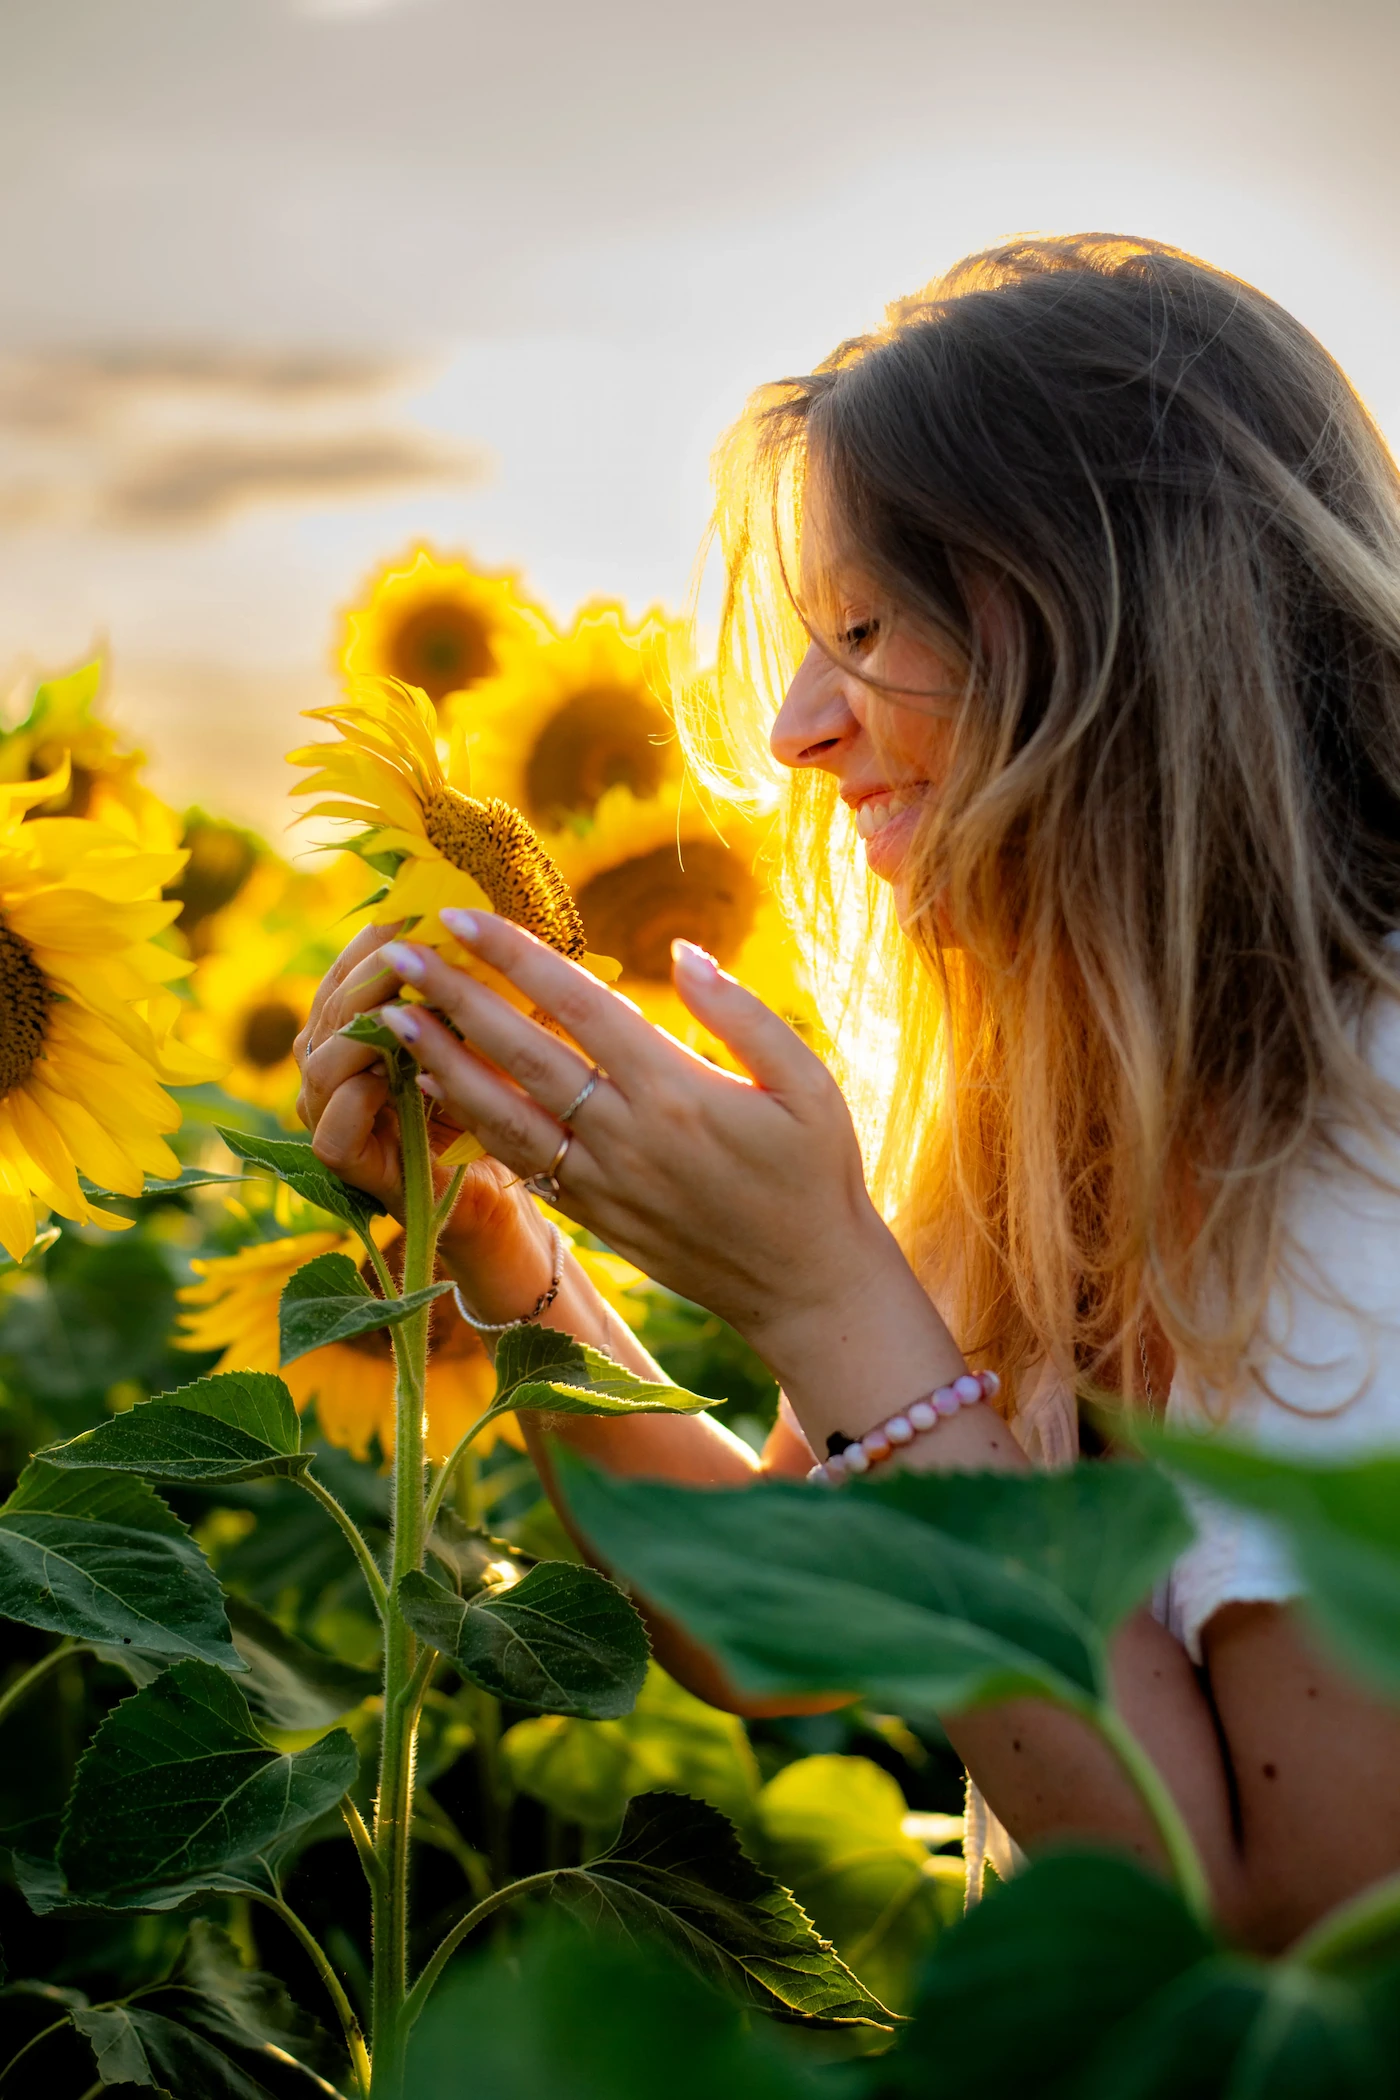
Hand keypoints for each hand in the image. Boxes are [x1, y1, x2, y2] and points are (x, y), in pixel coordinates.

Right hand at [294, 924, 550, 1315]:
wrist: (502, 1192)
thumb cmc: (493, 1105)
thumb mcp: (480, 1033)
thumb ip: (465, 984)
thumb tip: (478, 913)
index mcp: (357, 1029)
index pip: (349, 973)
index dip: (376, 940)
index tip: (414, 908)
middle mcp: (331, 1068)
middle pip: (332, 1008)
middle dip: (372, 975)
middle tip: (411, 947)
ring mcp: (330, 1116)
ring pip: (323, 1060)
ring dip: (362, 1028)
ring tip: (402, 1001)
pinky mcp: (345, 1163)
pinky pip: (333, 1127)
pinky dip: (357, 1098)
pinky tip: (384, 1074)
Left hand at [368, 911, 963, 1430]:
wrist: (806, 1287)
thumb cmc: (817, 1173)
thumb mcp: (809, 1082)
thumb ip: (742, 1013)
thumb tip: (681, 951)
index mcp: (675, 1090)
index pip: (578, 1004)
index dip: (515, 956)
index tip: (460, 916)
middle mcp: (625, 1134)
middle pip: (521, 1053)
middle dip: (453, 998)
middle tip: (394, 955)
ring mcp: (600, 1181)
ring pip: (502, 1113)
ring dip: (441, 1062)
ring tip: (390, 1020)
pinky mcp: (592, 1215)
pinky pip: (517, 1160)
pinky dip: (471, 1122)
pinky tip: (437, 1088)